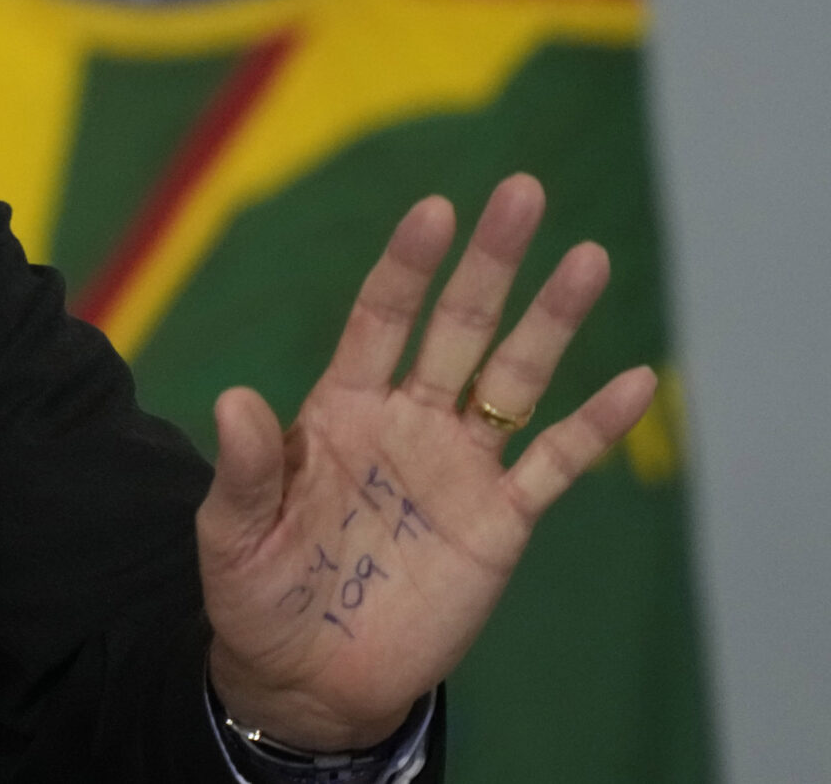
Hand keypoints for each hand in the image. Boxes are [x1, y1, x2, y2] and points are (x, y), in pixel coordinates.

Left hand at [197, 173, 656, 749]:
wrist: (309, 676)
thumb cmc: (260, 593)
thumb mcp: (233, 533)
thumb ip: (246, 468)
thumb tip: (233, 400)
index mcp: (340, 408)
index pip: (380, 318)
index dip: (406, 266)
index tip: (434, 210)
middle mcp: (407, 420)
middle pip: (456, 326)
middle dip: (488, 262)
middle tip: (522, 192)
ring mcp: (458, 466)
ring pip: (514, 377)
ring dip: (550, 321)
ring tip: (587, 258)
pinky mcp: (498, 521)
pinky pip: (555, 463)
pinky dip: (595, 425)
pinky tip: (636, 379)